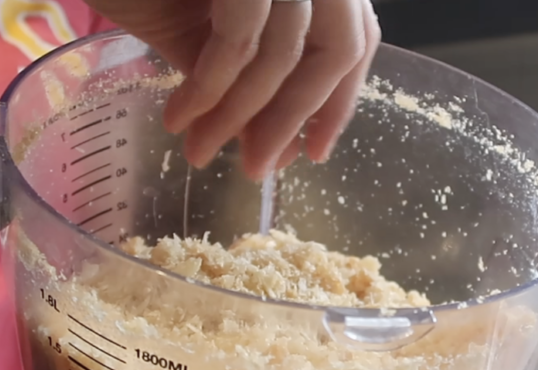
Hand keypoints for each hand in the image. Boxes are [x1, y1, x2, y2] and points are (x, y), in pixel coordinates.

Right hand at [82, 0, 380, 178]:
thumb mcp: (201, 32)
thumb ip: (246, 80)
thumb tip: (278, 146)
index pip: (356, 39)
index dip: (340, 101)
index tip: (314, 153)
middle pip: (335, 50)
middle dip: (294, 119)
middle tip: (257, 170)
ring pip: (284, 53)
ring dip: (240, 116)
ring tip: (201, 152)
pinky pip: (239, 40)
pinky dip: (212, 88)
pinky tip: (181, 117)